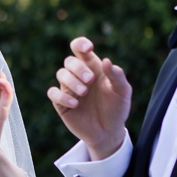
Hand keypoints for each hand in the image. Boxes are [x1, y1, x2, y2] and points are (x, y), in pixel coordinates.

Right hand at [47, 37, 131, 159]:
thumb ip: (116, 75)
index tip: (88, 48)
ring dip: (71, 81)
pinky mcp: (62, 104)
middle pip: (69, 61)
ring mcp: (69, 89)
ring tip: (83, 93)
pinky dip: (62, 96)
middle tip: (90, 80)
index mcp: (93, 68)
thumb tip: (106, 60)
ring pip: (61, 74)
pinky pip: (53, 93)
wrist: (109, 132)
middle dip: (78, 68)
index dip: (80, 44)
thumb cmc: (116, 109)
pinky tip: (75, 104)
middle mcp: (79, 76)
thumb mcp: (123, 92)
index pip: (80, 49)